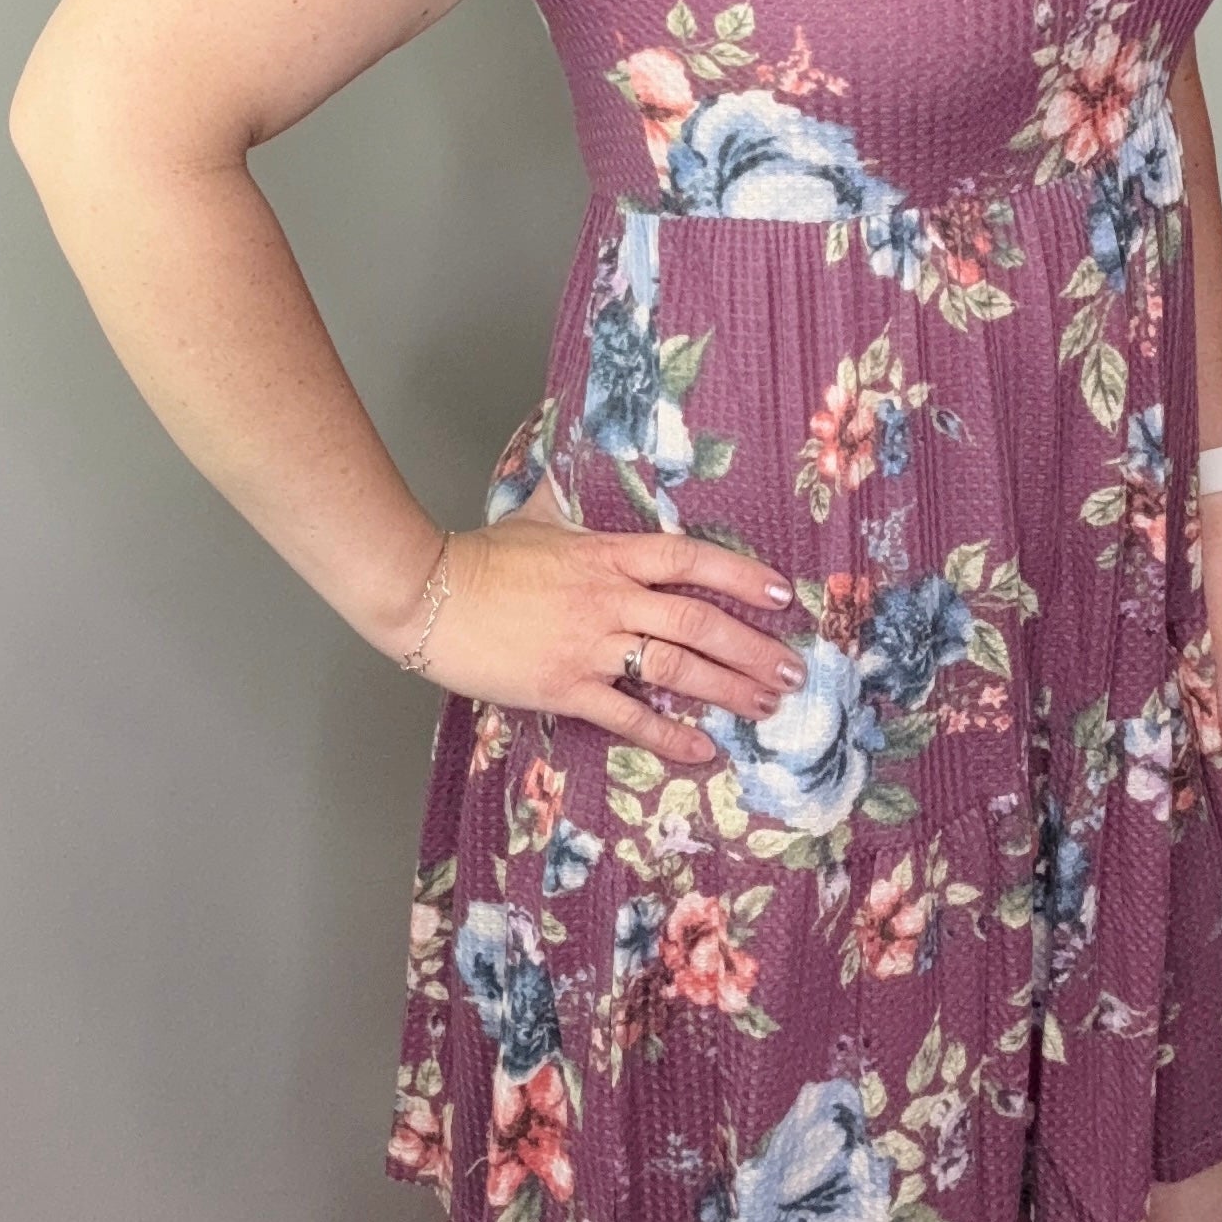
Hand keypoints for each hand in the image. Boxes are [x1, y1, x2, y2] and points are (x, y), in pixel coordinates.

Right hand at [400, 493, 807, 767]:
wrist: (429, 594)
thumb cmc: (481, 556)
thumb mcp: (538, 516)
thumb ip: (573, 504)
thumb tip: (580, 472)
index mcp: (607, 554)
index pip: (690, 559)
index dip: (741, 576)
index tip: (782, 596)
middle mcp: (610, 599)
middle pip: (698, 622)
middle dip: (753, 648)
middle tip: (792, 670)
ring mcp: (590, 646)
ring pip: (676, 669)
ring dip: (728, 689)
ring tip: (765, 705)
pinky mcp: (565, 687)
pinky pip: (628, 717)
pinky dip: (668, 735)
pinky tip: (702, 748)